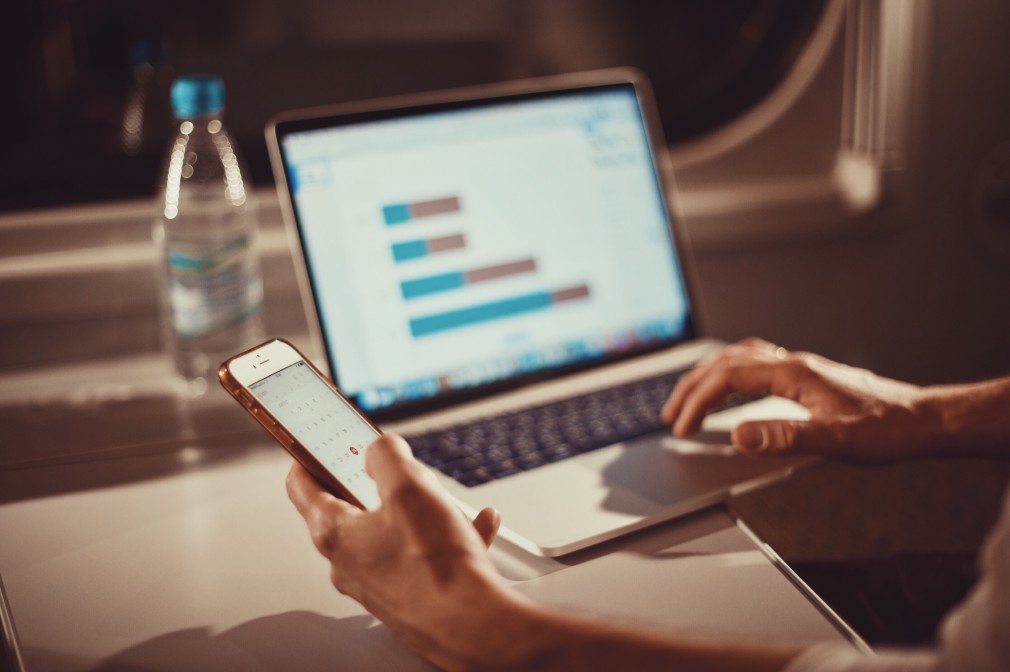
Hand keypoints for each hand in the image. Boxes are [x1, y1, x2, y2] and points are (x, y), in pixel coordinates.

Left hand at [286, 434, 540, 668]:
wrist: (473, 627)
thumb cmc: (435, 568)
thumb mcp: (409, 488)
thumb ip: (386, 456)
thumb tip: (379, 449)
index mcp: (334, 534)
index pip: (301, 485)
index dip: (309, 455)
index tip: (319, 441)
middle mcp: (349, 562)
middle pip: (351, 507)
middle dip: (380, 484)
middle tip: (401, 471)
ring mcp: (377, 582)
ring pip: (392, 530)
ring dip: (420, 510)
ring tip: (447, 503)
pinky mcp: (407, 595)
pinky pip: (421, 555)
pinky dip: (446, 536)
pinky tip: (474, 528)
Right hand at [660, 338, 937, 462]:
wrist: (922, 420)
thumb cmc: (885, 430)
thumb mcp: (834, 440)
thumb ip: (783, 436)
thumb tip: (737, 436)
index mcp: (793, 373)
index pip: (728, 377)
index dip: (697, 401)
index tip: (680, 426)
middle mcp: (793, 363)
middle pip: (726, 361)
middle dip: (692, 386)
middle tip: (670, 413)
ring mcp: (800, 366)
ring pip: (739, 358)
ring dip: (708, 376)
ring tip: (690, 399)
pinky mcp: (807, 375)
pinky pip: (756, 364)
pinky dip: (731, 373)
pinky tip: (732, 389)